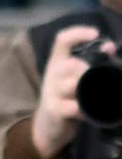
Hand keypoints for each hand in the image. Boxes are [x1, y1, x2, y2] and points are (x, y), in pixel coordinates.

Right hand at [31, 25, 112, 158]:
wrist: (48, 124)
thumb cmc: (67, 96)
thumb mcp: (74, 77)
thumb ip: (92, 62)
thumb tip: (110, 47)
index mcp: (57, 62)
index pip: (62, 40)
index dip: (78, 33)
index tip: (96, 34)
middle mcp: (52, 74)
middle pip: (72, 64)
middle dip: (89, 70)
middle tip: (99, 80)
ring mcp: (52, 93)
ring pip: (72, 85)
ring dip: (87, 90)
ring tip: (95, 98)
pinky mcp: (55, 110)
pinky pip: (73, 107)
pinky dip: (85, 109)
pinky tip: (89, 112)